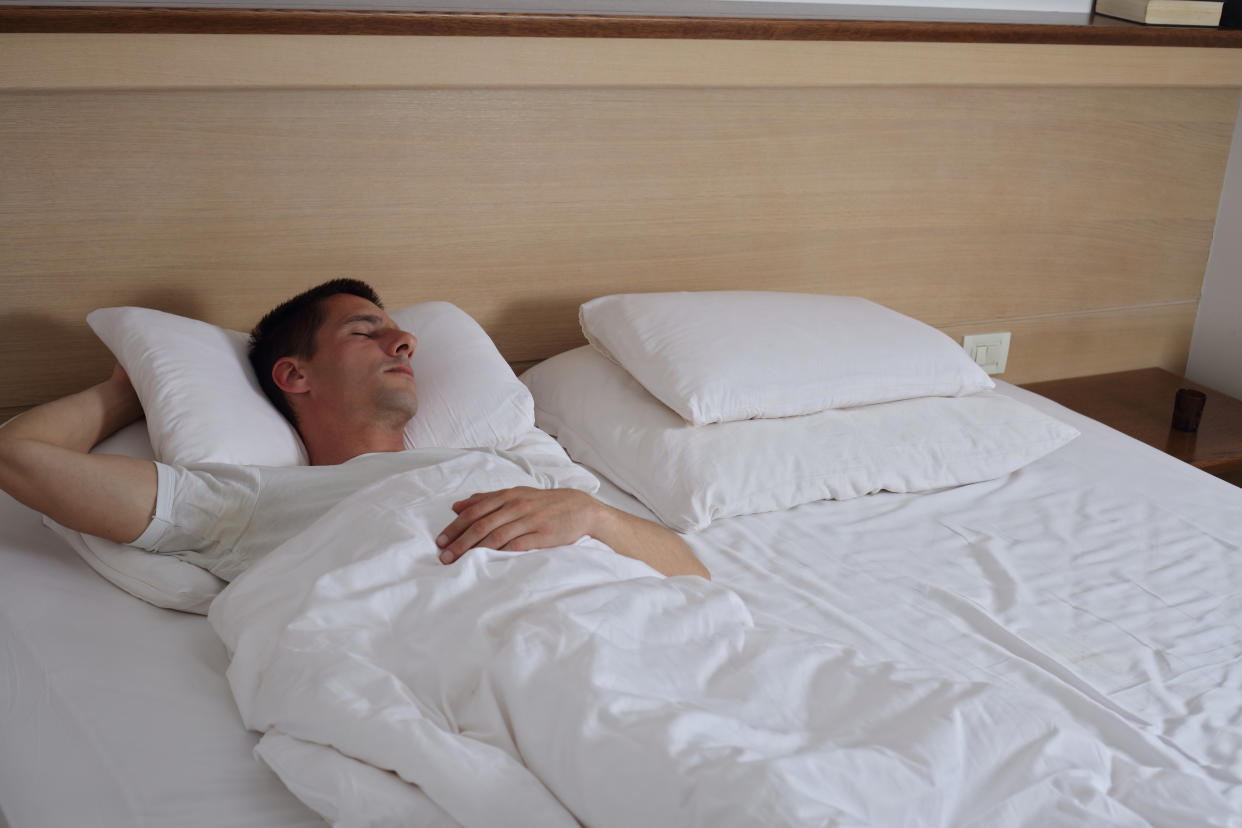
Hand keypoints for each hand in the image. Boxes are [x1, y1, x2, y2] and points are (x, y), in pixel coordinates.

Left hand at [435, 487, 602, 563]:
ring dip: (474, 550)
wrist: (580, 508)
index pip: (475, 511)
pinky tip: (487, 563)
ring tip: (459, 562)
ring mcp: (529, 521)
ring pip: (495, 536)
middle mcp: (516, 506)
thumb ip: (486, 500)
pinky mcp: (542, 536)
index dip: (455, 526)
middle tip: (444, 556)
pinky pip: (517, 546)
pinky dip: (500, 554)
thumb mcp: (516, 495)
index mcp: (508, 496)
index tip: (440, 540)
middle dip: (459, 541)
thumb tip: (458, 506)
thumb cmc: (544, 503)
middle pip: (481, 525)